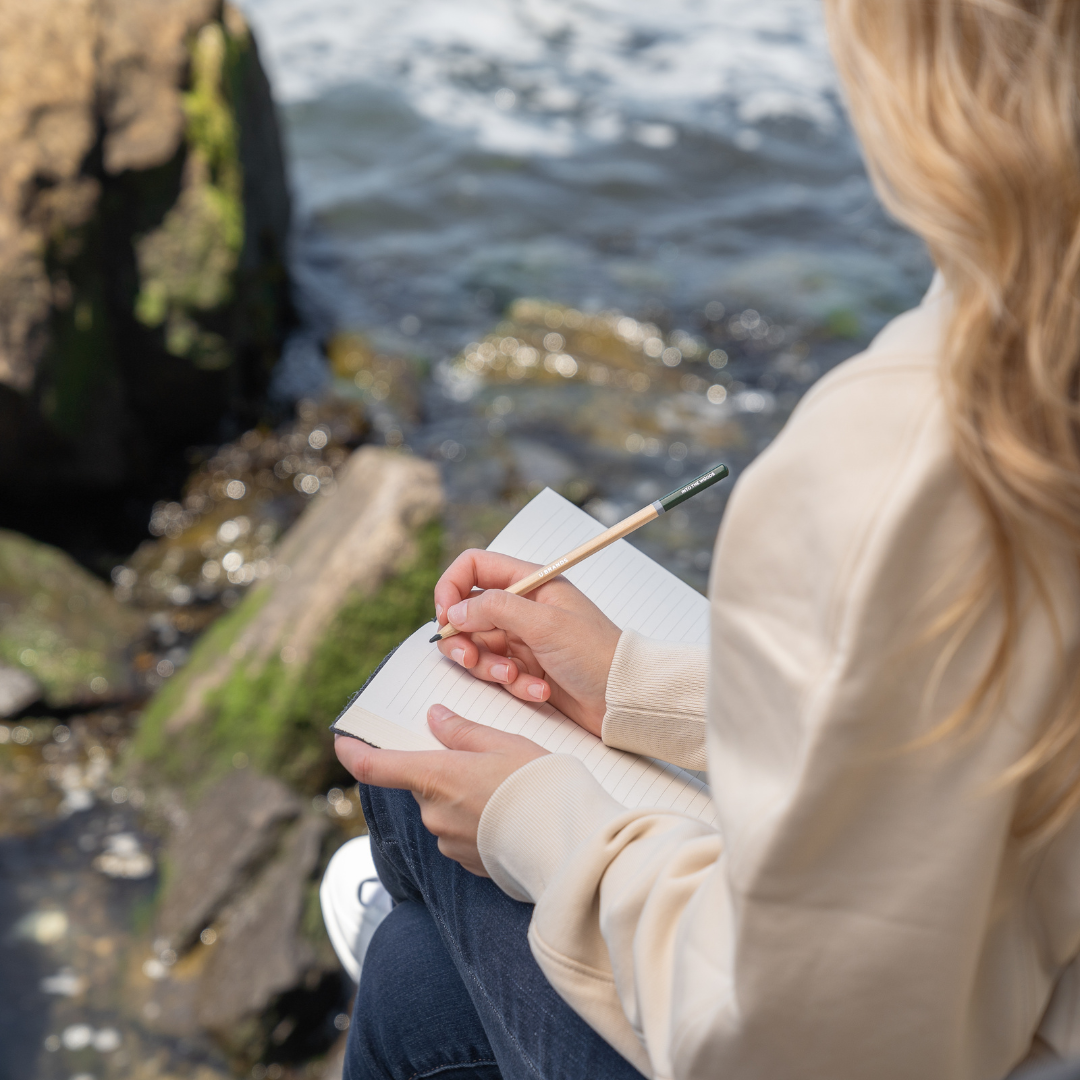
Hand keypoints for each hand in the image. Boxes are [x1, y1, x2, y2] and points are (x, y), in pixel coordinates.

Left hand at [335, 704, 547, 874]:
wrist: (568, 842)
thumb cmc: (538, 784)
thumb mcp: (504, 742)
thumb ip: (463, 731)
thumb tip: (435, 718)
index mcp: (435, 777)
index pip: (375, 767)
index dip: (352, 753)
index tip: (342, 741)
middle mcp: (433, 813)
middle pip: (421, 785)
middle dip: (442, 771)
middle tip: (482, 759)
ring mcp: (448, 841)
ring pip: (442, 809)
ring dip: (462, 797)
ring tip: (505, 789)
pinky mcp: (467, 862)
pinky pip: (460, 833)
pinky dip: (476, 821)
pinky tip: (509, 815)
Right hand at [433, 550, 620, 736]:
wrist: (623, 697)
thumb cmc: (596, 654)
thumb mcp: (544, 624)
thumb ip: (495, 609)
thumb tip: (454, 611)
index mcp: (530, 582)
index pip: (473, 567)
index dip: (451, 588)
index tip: (446, 618)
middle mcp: (522, 606)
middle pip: (466, 613)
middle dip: (463, 639)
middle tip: (471, 658)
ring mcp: (522, 638)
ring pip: (477, 647)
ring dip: (488, 666)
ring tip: (514, 676)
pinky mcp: (525, 668)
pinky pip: (497, 673)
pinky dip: (513, 684)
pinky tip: (539, 689)